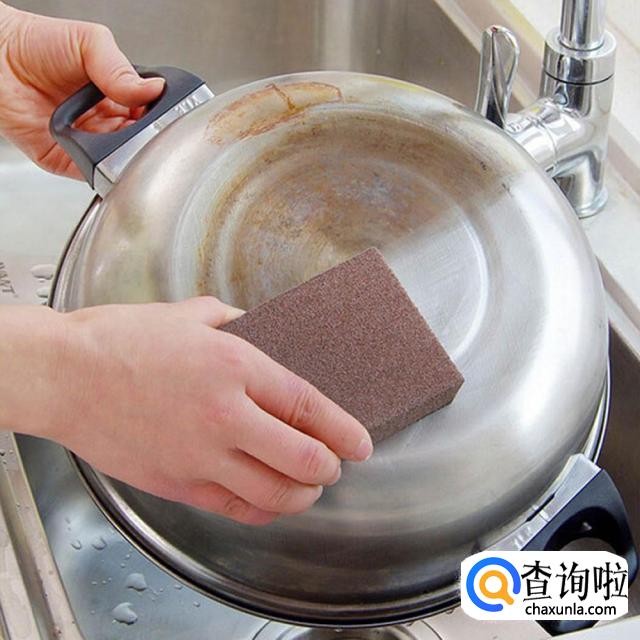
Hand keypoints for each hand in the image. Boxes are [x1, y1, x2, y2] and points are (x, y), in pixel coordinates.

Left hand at [0, 2, 163, 176]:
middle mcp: (105, 121)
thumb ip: (121, 67)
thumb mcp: (89, 42)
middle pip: (138, 141)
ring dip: (124, 155)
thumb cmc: (34, 43)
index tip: (162, 117)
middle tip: (144, 131)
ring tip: (121, 139)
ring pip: (118, 161)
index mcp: (118, 95)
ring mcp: (87, 142)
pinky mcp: (65, 160)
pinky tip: (101, 153)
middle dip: (144, 139)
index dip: (159, 118)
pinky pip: (89, 172)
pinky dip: (98, 169)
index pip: (150, 114)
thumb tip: (154, 90)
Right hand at [1, 299, 372, 524]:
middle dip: (330, 467)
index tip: (361, 443)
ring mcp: (201, 456)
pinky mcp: (178, 483)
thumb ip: (239, 322)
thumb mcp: (193, 314)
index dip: (344, 430)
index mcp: (235, 367)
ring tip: (309, 485)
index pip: (309, 407)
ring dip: (303, 494)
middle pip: (303, 459)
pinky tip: (269, 499)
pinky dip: (264, 509)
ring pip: (274, 494)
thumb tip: (264, 333)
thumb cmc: (123, 340)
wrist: (66, 374)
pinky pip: (236, 508)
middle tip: (335, 463)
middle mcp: (225, 416)